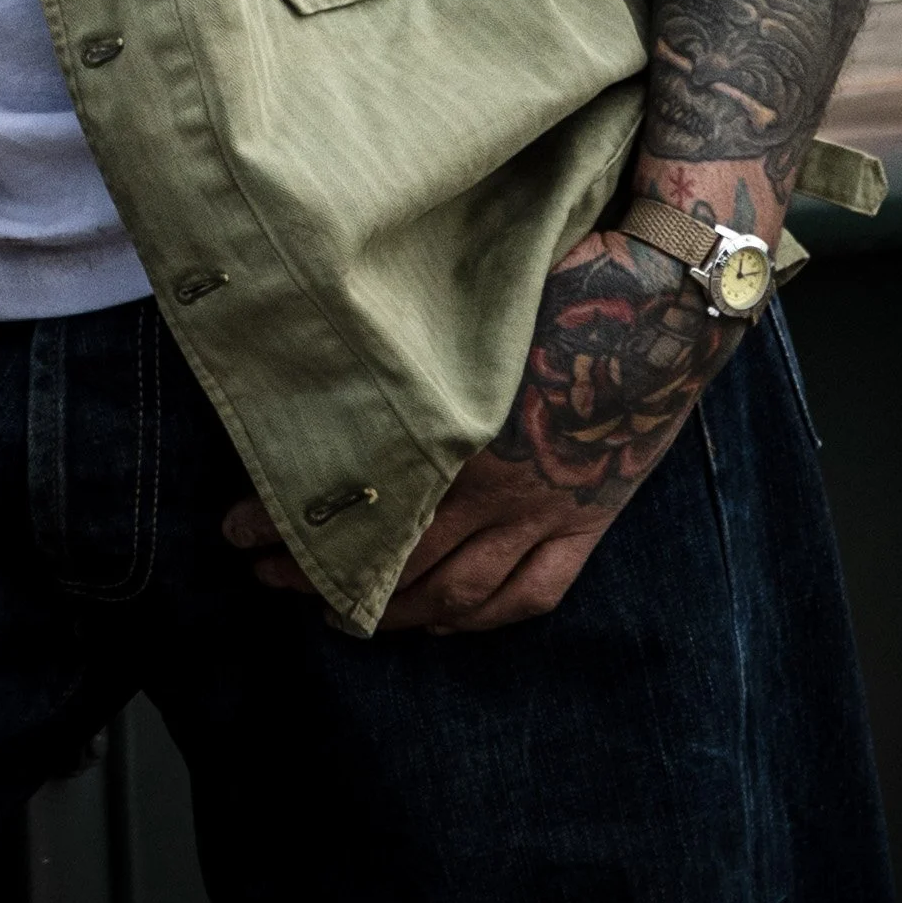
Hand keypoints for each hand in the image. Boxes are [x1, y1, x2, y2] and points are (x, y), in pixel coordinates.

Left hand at [222, 225, 728, 633]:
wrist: (668, 295)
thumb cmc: (563, 277)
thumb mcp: (468, 309)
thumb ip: (407, 351)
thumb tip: (330, 349)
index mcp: (459, 433)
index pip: (356, 503)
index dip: (288, 525)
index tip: (233, 530)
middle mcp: (500, 487)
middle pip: (397, 560)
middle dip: (319, 577)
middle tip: (264, 578)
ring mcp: (550, 510)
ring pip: (457, 593)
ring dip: (391, 613)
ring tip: (336, 614)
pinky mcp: (590, 519)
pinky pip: (529, 593)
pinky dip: (480, 619)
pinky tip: (444, 625)